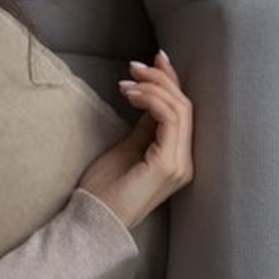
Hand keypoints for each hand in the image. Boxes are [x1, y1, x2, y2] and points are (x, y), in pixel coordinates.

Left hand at [78, 50, 194, 229]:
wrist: (93, 220)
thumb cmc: (105, 189)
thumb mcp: (128, 147)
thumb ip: (145, 126)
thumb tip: (150, 97)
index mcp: (177, 159)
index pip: (183, 112)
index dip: (171, 82)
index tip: (156, 58)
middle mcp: (185, 162)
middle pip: (185, 107)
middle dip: (161, 78)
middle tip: (134, 65)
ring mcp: (179, 165)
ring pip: (179, 110)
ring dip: (152, 87)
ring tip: (126, 82)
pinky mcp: (167, 165)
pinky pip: (169, 120)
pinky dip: (151, 100)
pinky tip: (130, 95)